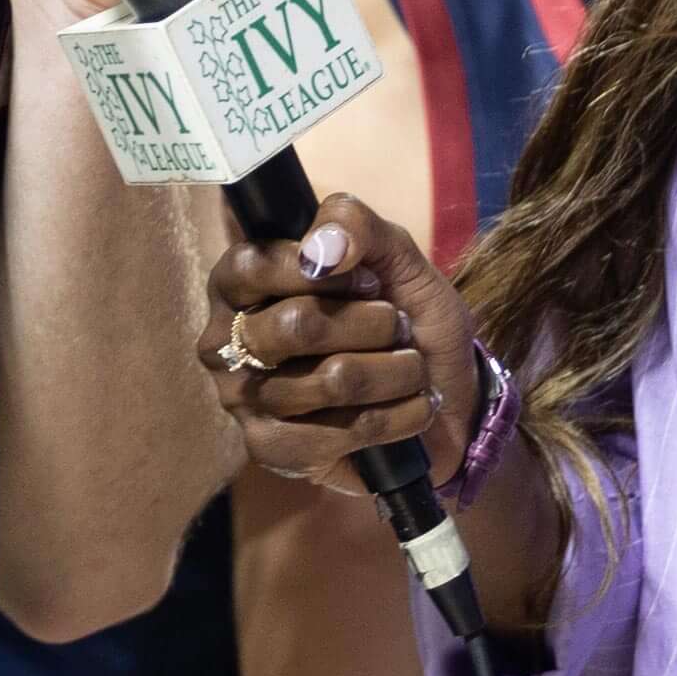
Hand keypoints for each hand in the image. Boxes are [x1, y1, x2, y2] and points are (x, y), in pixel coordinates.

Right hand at [206, 195, 479, 492]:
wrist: (449, 392)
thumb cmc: (406, 317)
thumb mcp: (396, 255)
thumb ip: (355, 226)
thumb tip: (320, 250)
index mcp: (241, 283)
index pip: (256, 266)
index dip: (327, 272)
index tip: (370, 280)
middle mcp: (227, 340)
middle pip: (297, 326)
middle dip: (374, 323)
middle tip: (398, 326)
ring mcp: (243, 400)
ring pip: (333, 379)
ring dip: (397, 370)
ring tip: (412, 368)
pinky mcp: (270, 449)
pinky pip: (337, 434)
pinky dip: (396, 417)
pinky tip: (412, 408)